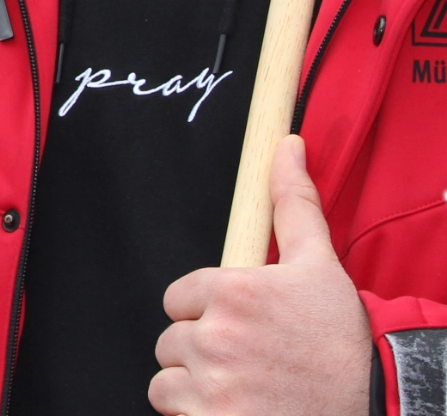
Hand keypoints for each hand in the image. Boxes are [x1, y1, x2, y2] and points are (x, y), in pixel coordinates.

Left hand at [150, 136, 371, 414]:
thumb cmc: (342, 341)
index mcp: (232, 292)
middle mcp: (216, 336)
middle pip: (172, 338)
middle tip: (250, 359)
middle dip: (203, 348)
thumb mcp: (320, 267)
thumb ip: (293, 205)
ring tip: (244, 385)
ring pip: (166, 376)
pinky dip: (194, 411)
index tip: (240, 324)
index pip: (178, 297)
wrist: (372, 407)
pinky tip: (235, 407)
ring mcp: (212, 384)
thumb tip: (286, 148)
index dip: (206, 311)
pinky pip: (169, 408)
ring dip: (195, 383)